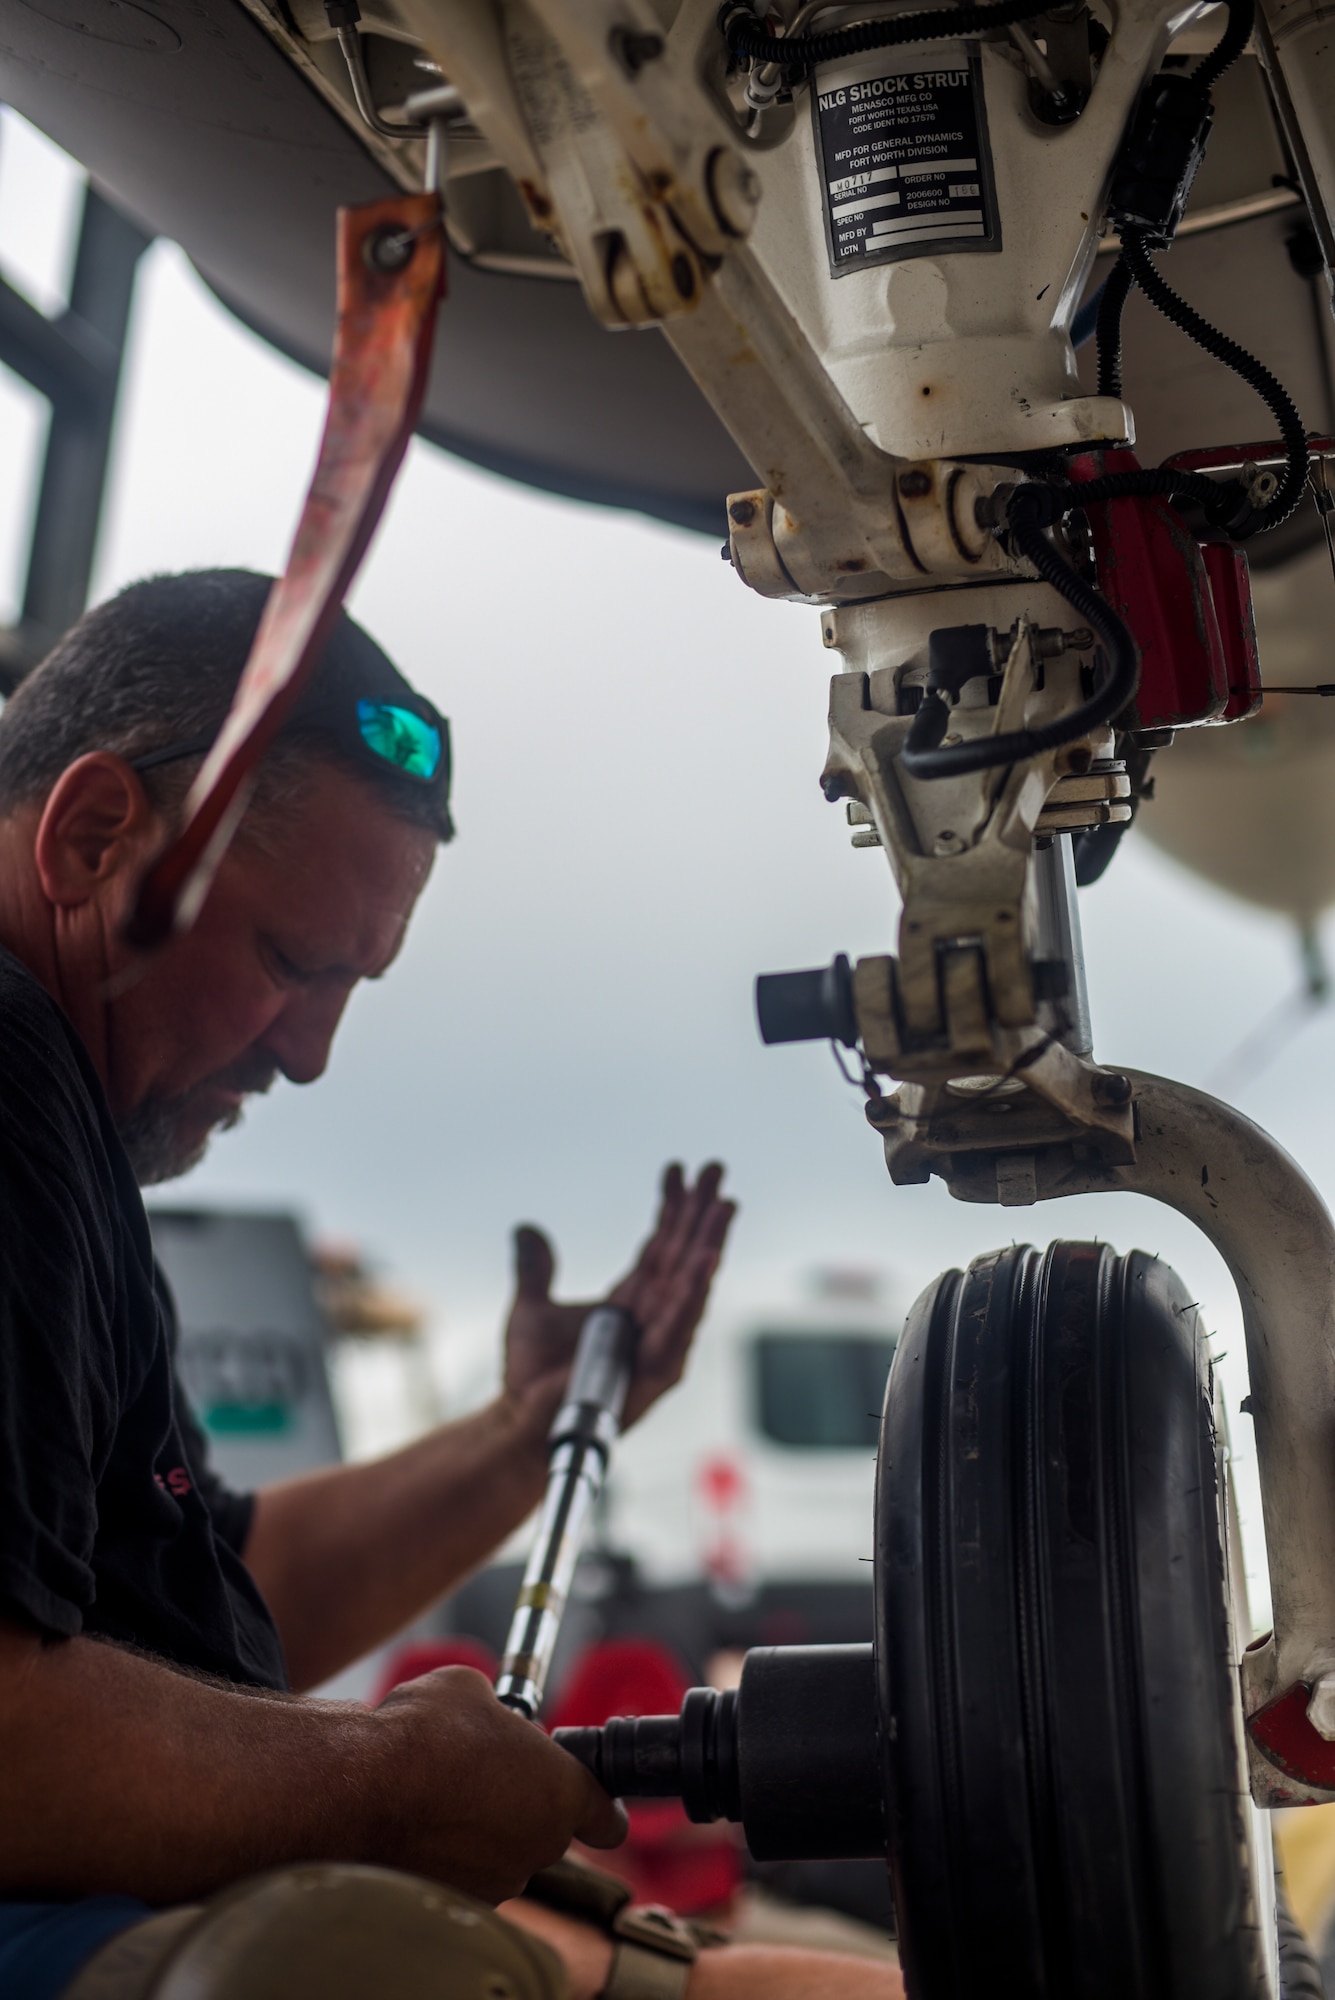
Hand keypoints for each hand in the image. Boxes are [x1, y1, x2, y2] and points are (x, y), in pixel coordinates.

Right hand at [371, 1666, 625, 1901]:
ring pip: (501, 1852)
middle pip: (546, 1829)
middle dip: (522, 1802)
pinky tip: (417, 1819)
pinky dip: (447, 1851)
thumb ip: (497, 1713)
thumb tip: (486, 1716)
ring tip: (439, 1790)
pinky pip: (463, 1871)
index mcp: (562, 1794)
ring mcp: (496, 1883)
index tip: (577, 1786)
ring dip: (482, 1828)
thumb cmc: (427, 1731)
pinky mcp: (454, 1901)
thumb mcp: (472, 1690)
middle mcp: (539, 1848)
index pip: (607, 1818)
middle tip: (484, 1769)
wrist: (361, 1789)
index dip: (595, 1801)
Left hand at [503, 1163, 736, 1443]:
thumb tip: (526, 1229)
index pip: (660, 1245)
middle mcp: (653, 1318)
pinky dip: (693, 1291)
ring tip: (723, 1205)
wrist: (524, 1423)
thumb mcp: (531, 1308)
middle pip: (683, 1255)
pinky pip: (679, 1324)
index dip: (672, 1207)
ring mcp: (660, 1343)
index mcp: (632, 1301)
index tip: (680, 1170)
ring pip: (691, 1284)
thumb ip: (535, 1268)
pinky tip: (706, 1258)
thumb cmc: (533, 1377)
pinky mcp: (659, 1371)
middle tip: (715, 1169)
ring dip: (709, 1243)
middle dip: (701, 1212)